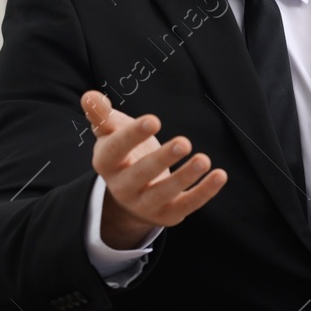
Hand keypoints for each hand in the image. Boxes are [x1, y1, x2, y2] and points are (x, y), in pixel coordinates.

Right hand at [81, 91, 228, 248]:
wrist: (130, 195)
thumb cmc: (124, 153)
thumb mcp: (111, 133)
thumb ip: (102, 115)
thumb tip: (90, 97)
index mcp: (107, 163)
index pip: (116, 149)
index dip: (133, 136)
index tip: (154, 120)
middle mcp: (123, 187)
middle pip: (140, 174)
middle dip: (162, 159)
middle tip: (184, 142)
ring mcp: (145, 204)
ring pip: (164, 192)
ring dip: (185, 177)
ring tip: (204, 159)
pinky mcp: (168, 214)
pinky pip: (188, 203)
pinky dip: (205, 191)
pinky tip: (220, 175)